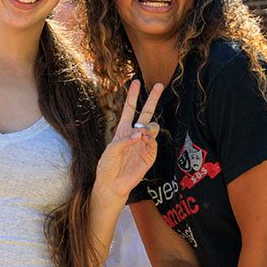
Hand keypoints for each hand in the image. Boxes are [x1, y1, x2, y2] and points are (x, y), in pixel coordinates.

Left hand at [95, 80, 163, 198]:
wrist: (112, 184)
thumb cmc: (107, 166)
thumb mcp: (111, 150)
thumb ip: (125, 140)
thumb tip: (140, 133)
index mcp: (123, 129)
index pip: (130, 108)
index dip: (132, 95)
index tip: (135, 81)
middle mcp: (135, 134)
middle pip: (146, 113)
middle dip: (153, 99)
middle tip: (159, 85)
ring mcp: (143, 144)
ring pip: (152, 127)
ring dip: (149, 126)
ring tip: (144, 132)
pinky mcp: (149, 155)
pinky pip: (153, 143)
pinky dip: (149, 140)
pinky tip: (143, 141)